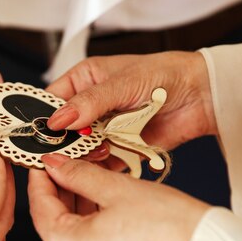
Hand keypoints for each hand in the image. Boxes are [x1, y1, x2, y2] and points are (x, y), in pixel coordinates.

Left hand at [29, 154, 208, 240]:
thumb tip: (54, 164)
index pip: (40, 210)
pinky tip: (100, 201)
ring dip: (76, 207)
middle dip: (59, 192)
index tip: (41, 161)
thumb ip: (78, 174)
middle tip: (64, 163)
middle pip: (55, 226)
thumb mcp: (116, 188)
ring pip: (73, 237)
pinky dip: (90, 226)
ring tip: (85, 176)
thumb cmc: (168, 223)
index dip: (39, 181)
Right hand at [46, 52, 216, 154]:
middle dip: (64, 140)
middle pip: (64, 129)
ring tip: (98, 147)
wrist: (201, 96)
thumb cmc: (165, 75)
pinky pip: (101, 162)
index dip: (45, 116)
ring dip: (85, 152)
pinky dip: (101, 165)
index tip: (41, 131)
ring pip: (81, 147)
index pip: (53, 100)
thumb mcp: (122, 83)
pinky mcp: (118, 148)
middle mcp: (91, 106)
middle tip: (66, 145)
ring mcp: (104, 128)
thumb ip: (90, 102)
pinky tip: (106, 159)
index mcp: (85, 80)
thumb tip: (60, 119)